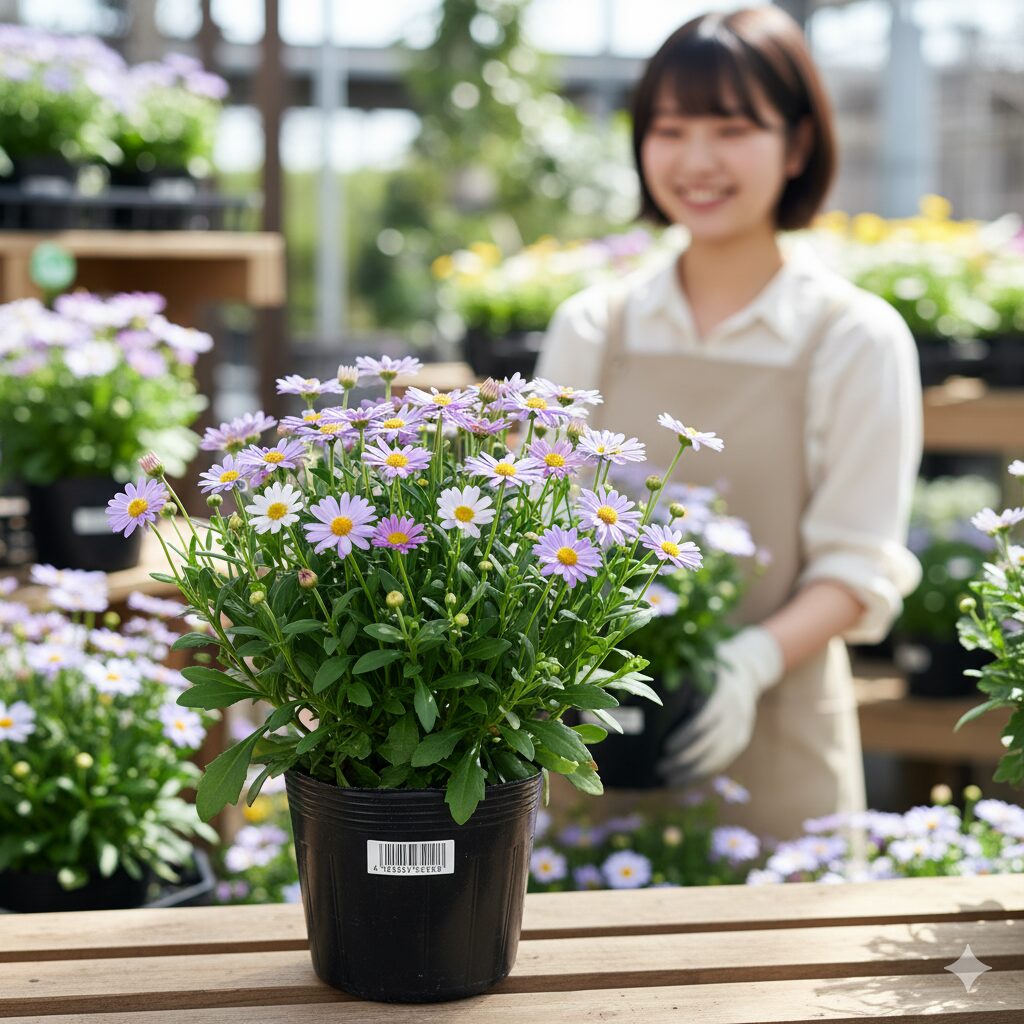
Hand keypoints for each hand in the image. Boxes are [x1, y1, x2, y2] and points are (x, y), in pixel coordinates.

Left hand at [656, 626, 783, 786]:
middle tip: (658, 767)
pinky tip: (682, 780)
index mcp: (724, 693)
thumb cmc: (710, 665)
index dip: (686, 736)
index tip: (665, 747)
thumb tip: (646, 692)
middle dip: (684, 759)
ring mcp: (741, 729)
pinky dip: (701, 774)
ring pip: (717, 758)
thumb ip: (681, 676)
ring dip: (691, 773)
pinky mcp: (740, 740)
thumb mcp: (700, 663)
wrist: (747, 669)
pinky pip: (721, 762)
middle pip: (710, 743)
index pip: (705, 720)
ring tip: (667, 779)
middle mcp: (736, 713)